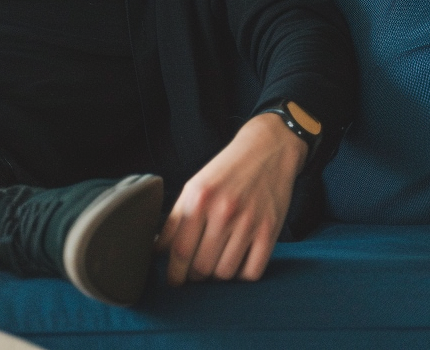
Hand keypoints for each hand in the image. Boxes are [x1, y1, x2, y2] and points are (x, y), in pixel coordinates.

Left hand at [155, 112, 306, 284]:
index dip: (173, 272)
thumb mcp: (196, 184)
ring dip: (217, 276)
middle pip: (201, 266)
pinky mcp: (270, 231)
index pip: (179, 249)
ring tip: (214, 264)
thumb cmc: (227, 169)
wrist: (267, 149)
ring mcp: (248, 222)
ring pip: (225, 273)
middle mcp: (222, 210)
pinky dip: (242, 275)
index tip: (172, 281)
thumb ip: (177, 216)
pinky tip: (237, 263)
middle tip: (192, 274)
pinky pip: (252, 272)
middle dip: (193, 276)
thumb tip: (158, 249)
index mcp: (198, 197)